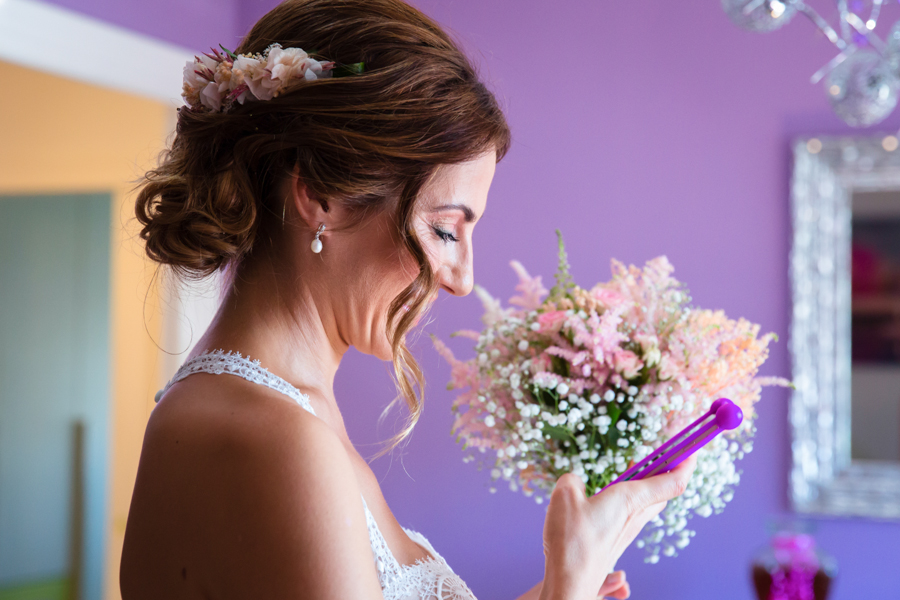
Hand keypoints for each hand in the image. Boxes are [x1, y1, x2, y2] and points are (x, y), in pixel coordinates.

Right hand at [539, 455, 695, 599]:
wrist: (570, 581)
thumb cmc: (573, 540)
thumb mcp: (565, 495)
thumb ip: (573, 481)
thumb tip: (576, 483)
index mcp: (631, 499)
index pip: (673, 481)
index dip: (685, 463)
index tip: (691, 450)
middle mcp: (635, 516)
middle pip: (664, 492)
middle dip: (665, 471)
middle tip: (659, 455)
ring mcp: (627, 531)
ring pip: (648, 504)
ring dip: (647, 485)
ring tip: (633, 471)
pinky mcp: (616, 541)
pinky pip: (632, 515)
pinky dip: (631, 500)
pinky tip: (610, 499)